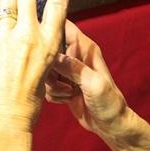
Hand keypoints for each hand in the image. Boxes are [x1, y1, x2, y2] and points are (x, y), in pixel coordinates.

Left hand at [0, 0, 68, 141]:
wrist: (5, 123)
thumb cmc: (26, 101)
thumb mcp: (44, 69)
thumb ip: (33, 41)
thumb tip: (17, 19)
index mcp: (50, 44)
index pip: (59, 3)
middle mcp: (29, 36)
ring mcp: (5, 38)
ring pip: (0, 12)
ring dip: (0, 22)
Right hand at [44, 21, 128, 137]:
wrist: (111, 125)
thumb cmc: (109, 103)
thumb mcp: (93, 84)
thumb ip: (73, 68)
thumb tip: (51, 56)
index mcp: (85, 48)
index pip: (62, 25)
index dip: (48, 27)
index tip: (38, 42)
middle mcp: (75, 55)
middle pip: (47, 49)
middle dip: (47, 67)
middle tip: (58, 81)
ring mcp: (68, 71)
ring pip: (44, 70)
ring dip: (51, 84)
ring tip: (68, 93)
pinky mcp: (63, 84)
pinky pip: (46, 85)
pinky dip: (53, 94)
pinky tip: (66, 99)